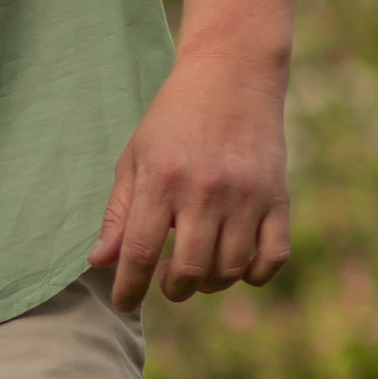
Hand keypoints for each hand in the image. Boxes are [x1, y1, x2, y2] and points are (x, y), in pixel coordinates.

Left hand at [87, 39, 291, 313]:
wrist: (232, 75)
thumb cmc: (173, 119)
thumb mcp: (135, 157)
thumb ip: (118, 213)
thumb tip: (99, 262)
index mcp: (162, 180)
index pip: (140, 253)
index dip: (129, 287)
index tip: (124, 303)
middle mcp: (206, 191)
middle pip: (189, 271)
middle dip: (173, 289)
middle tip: (168, 282)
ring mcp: (246, 196)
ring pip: (229, 271)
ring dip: (210, 284)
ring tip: (198, 270)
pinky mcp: (278, 198)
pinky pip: (272, 259)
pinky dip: (254, 275)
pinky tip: (237, 265)